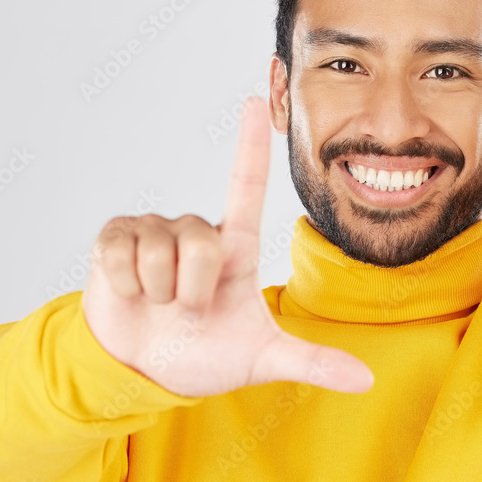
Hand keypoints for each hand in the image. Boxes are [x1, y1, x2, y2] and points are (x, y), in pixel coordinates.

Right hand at [81, 96, 374, 396]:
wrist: (144, 372)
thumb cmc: (205, 355)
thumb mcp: (261, 360)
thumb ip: (312, 362)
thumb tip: (366, 382)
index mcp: (235, 247)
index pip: (245, 184)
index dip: (249, 144)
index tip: (255, 99)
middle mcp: (197, 231)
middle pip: (201, 244)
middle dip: (194, 293)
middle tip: (189, 312)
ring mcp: (154, 231)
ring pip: (160, 252)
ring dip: (159, 294)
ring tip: (160, 304)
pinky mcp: (115, 238)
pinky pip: (121, 253)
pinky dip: (126, 286)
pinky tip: (131, 296)